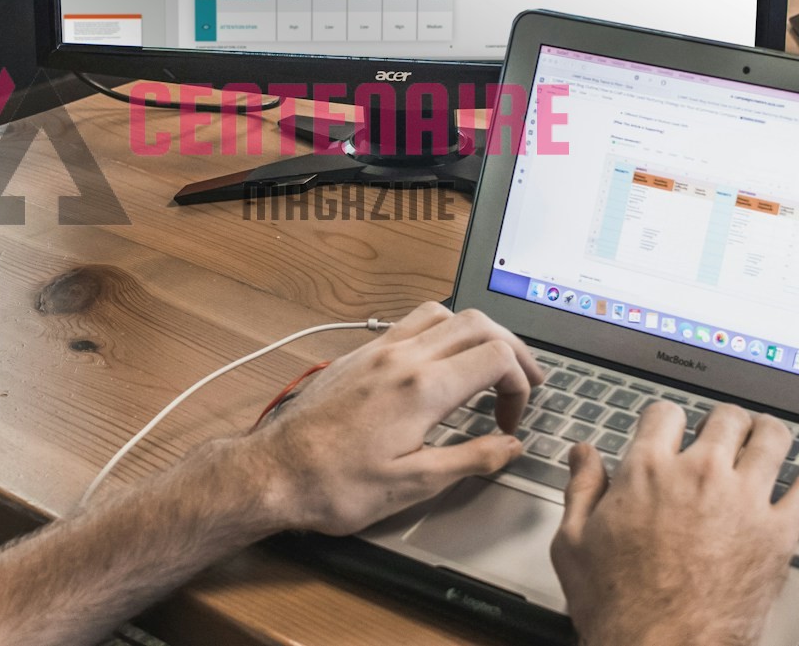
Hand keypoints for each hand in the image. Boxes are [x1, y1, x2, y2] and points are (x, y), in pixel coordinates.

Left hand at [243, 303, 544, 535]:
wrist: (273, 472)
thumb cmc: (335, 485)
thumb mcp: (413, 484)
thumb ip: (470, 459)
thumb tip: (510, 446)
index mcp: (421, 388)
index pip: (496, 356)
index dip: (520, 384)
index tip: (511, 421)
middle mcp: (400, 357)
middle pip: (476, 323)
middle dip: (511, 348)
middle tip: (524, 381)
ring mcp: (376, 350)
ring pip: (441, 313)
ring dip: (475, 333)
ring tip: (488, 365)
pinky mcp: (357, 355)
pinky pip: (409, 323)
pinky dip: (440, 333)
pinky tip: (440, 364)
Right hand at [551, 401, 798, 645]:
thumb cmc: (620, 605)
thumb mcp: (574, 542)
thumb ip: (580, 489)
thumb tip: (583, 455)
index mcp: (647, 472)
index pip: (665, 414)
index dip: (665, 418)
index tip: (668, 429)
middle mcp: (700, 476)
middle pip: (723, 419)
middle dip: (721, 420)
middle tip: (721, 429)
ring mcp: (745, 502)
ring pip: (770, 439)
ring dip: (767, 431)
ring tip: (765, 433)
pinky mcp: (779, 534)